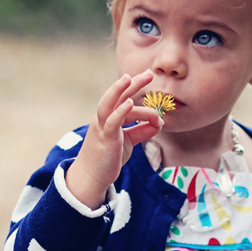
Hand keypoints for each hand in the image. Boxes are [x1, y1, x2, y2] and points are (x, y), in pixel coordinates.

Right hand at [66, 70, 161, 207]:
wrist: (92, 177)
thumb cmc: (108, 158)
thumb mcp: (128, 142)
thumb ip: (142, 131)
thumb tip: (159, 124)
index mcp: (109, 117)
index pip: (123, 98)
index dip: (136, 88)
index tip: (148, 77)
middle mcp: (104, 118)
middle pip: (117, 95)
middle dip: (132, 83)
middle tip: (148, 73)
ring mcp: (102, 127)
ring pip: (109, 104)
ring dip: (118, 90)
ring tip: (129, 79)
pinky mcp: (105, 139)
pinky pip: (112, 122)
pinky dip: (120, 111)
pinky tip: (129, 102)